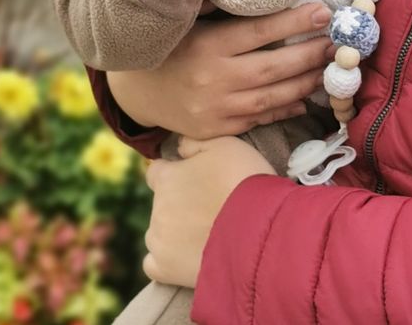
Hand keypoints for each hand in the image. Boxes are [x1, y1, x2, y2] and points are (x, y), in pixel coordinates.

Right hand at [107, 2, 334, 137]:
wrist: (135, 90)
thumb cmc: (171, 43)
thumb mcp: (189, 17)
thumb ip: (221, 0)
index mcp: (207, 45)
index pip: (259, 32)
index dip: (295, 22)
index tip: (323, 12)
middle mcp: (212, 79)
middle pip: (273, 68)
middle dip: (311, 54)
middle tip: (338, 43)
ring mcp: (214, 109)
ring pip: (271, 97)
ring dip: (306, 83)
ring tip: (330, 68)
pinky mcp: (216, 130)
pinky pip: (259, 118)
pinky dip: (285, 108)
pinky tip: (307, 98)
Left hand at [144, 135, 274, 287]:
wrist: (257, 225)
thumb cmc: (243, 179)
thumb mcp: (225, 144)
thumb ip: (195, 142)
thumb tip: (179, 146)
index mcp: (167, 177)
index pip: (157, 172)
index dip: (175, 173)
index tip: (196, 178)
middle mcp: (157, 208)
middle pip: (162, 203)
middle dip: (181, 202)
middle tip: (212, 204)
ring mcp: (158, 240)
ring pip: (159, 233)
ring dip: (176, 230)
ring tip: (207, 231)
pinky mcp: (164, 269)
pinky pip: (154, 264)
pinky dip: (169, 260)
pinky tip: (189, 254)